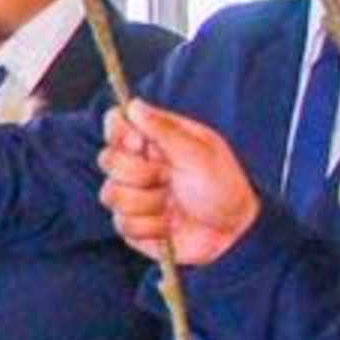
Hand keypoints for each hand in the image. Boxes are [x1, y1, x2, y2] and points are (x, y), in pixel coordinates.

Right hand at [98, 102, 262, 268]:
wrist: (232, 234)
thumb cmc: (224, 188)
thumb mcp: (200, 154)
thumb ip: (164, 130)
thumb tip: (133, 105)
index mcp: (156, 140)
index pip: (117, 122)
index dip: (119, 132)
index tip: (139, 143)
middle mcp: (140, 164)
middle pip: (107, 159)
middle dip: (139, 174)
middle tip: (168, 178)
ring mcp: (133, 194)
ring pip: (110, 194)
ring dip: (148, 203)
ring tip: (174, 206)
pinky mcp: (131, 223)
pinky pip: (122, 223)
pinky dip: (151, 227)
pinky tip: (170, 226)